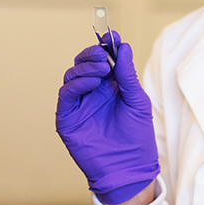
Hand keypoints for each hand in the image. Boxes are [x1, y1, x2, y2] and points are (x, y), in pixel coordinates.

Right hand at [56, 32, 159, 204]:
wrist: (129, 169)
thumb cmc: (137, 138)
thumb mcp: (137, 101)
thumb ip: (127, 75)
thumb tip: (123, 47)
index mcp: (110, 86)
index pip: (103, 60)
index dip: (105, 45)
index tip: (111, 34)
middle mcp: (92, 93)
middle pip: (84, 64)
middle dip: (91, 54)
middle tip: (102, 51)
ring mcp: (79, 105)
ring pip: (72, 75)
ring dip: (85, 68)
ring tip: (101, 69)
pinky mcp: (68, 118)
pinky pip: (66, 94)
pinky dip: (77, 83)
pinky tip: (91, 82)